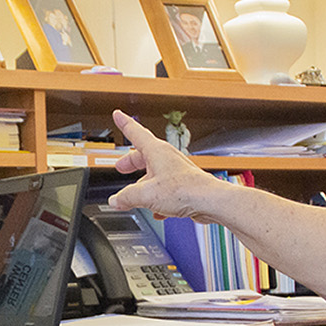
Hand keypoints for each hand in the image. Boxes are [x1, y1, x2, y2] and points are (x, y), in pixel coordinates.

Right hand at [107, 110, 228, 221]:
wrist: (210, 202)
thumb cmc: (186, 190)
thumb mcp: (146, 194)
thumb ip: (127, 197)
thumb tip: (115, 200)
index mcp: (156, 151)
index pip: (135, 132)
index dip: (124, 123)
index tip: (118, 115)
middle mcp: (167, 158)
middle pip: (143, 156)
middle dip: (130, 163)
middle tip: (121, 168)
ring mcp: (176, 172)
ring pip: (154, 175)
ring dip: (143, 186)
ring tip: (135, 199)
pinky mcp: (183, 187)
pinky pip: (165, 190)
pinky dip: (157, 199)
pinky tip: (156, 211)